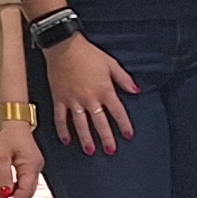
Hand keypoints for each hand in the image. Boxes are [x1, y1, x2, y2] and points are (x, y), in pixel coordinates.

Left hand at [0, 123, 42, 197]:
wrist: (11, 116)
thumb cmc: (6, 131)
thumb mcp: (0, 155)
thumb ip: (3, 176)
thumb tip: (4, 195)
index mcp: (31, 166)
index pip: (24, 192)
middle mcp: (37, 166)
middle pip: (28, 192)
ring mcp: (34, 164)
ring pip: (27, 187)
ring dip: (16, 197)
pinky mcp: (29, 162)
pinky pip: (25, 180)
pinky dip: (16, 189)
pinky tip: (7, 192)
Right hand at [44, 33, 140, 156]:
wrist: (63, 46)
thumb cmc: (89, 54)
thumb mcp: (111, 64)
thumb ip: (124, 79)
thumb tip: (137, 90)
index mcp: (104, 90)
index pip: (118, 112)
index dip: (124, 125)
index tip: (128, 136)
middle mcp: (89, 98)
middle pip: (100, 122)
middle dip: (106, 138)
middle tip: (110, 151)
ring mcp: (73, 100)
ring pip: (80, 124)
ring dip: (86, 139)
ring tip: (90, 151)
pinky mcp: (59, 99)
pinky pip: (60, 118)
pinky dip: (62, 130)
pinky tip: (66, 141)